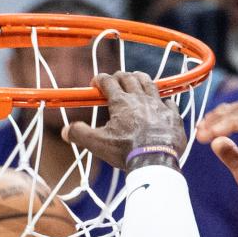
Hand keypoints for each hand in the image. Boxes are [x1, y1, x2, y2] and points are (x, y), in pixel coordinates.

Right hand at [62, 71, 186, 169]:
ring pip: (149, 83)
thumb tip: (65, 131)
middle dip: (120, 76)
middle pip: (129, 78)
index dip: (100, 79)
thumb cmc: (126, 151)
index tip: (95, 83)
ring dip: (141, 79)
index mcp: (121, 102)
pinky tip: (162, 104)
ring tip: (137, 80)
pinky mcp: (172, 116)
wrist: (155, 160)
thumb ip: (80, 134)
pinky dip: (163, 101)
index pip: (108, 81)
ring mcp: (158, 105)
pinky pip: (169, 102)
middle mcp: (139, 98)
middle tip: (115, 80)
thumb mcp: (98, 144)